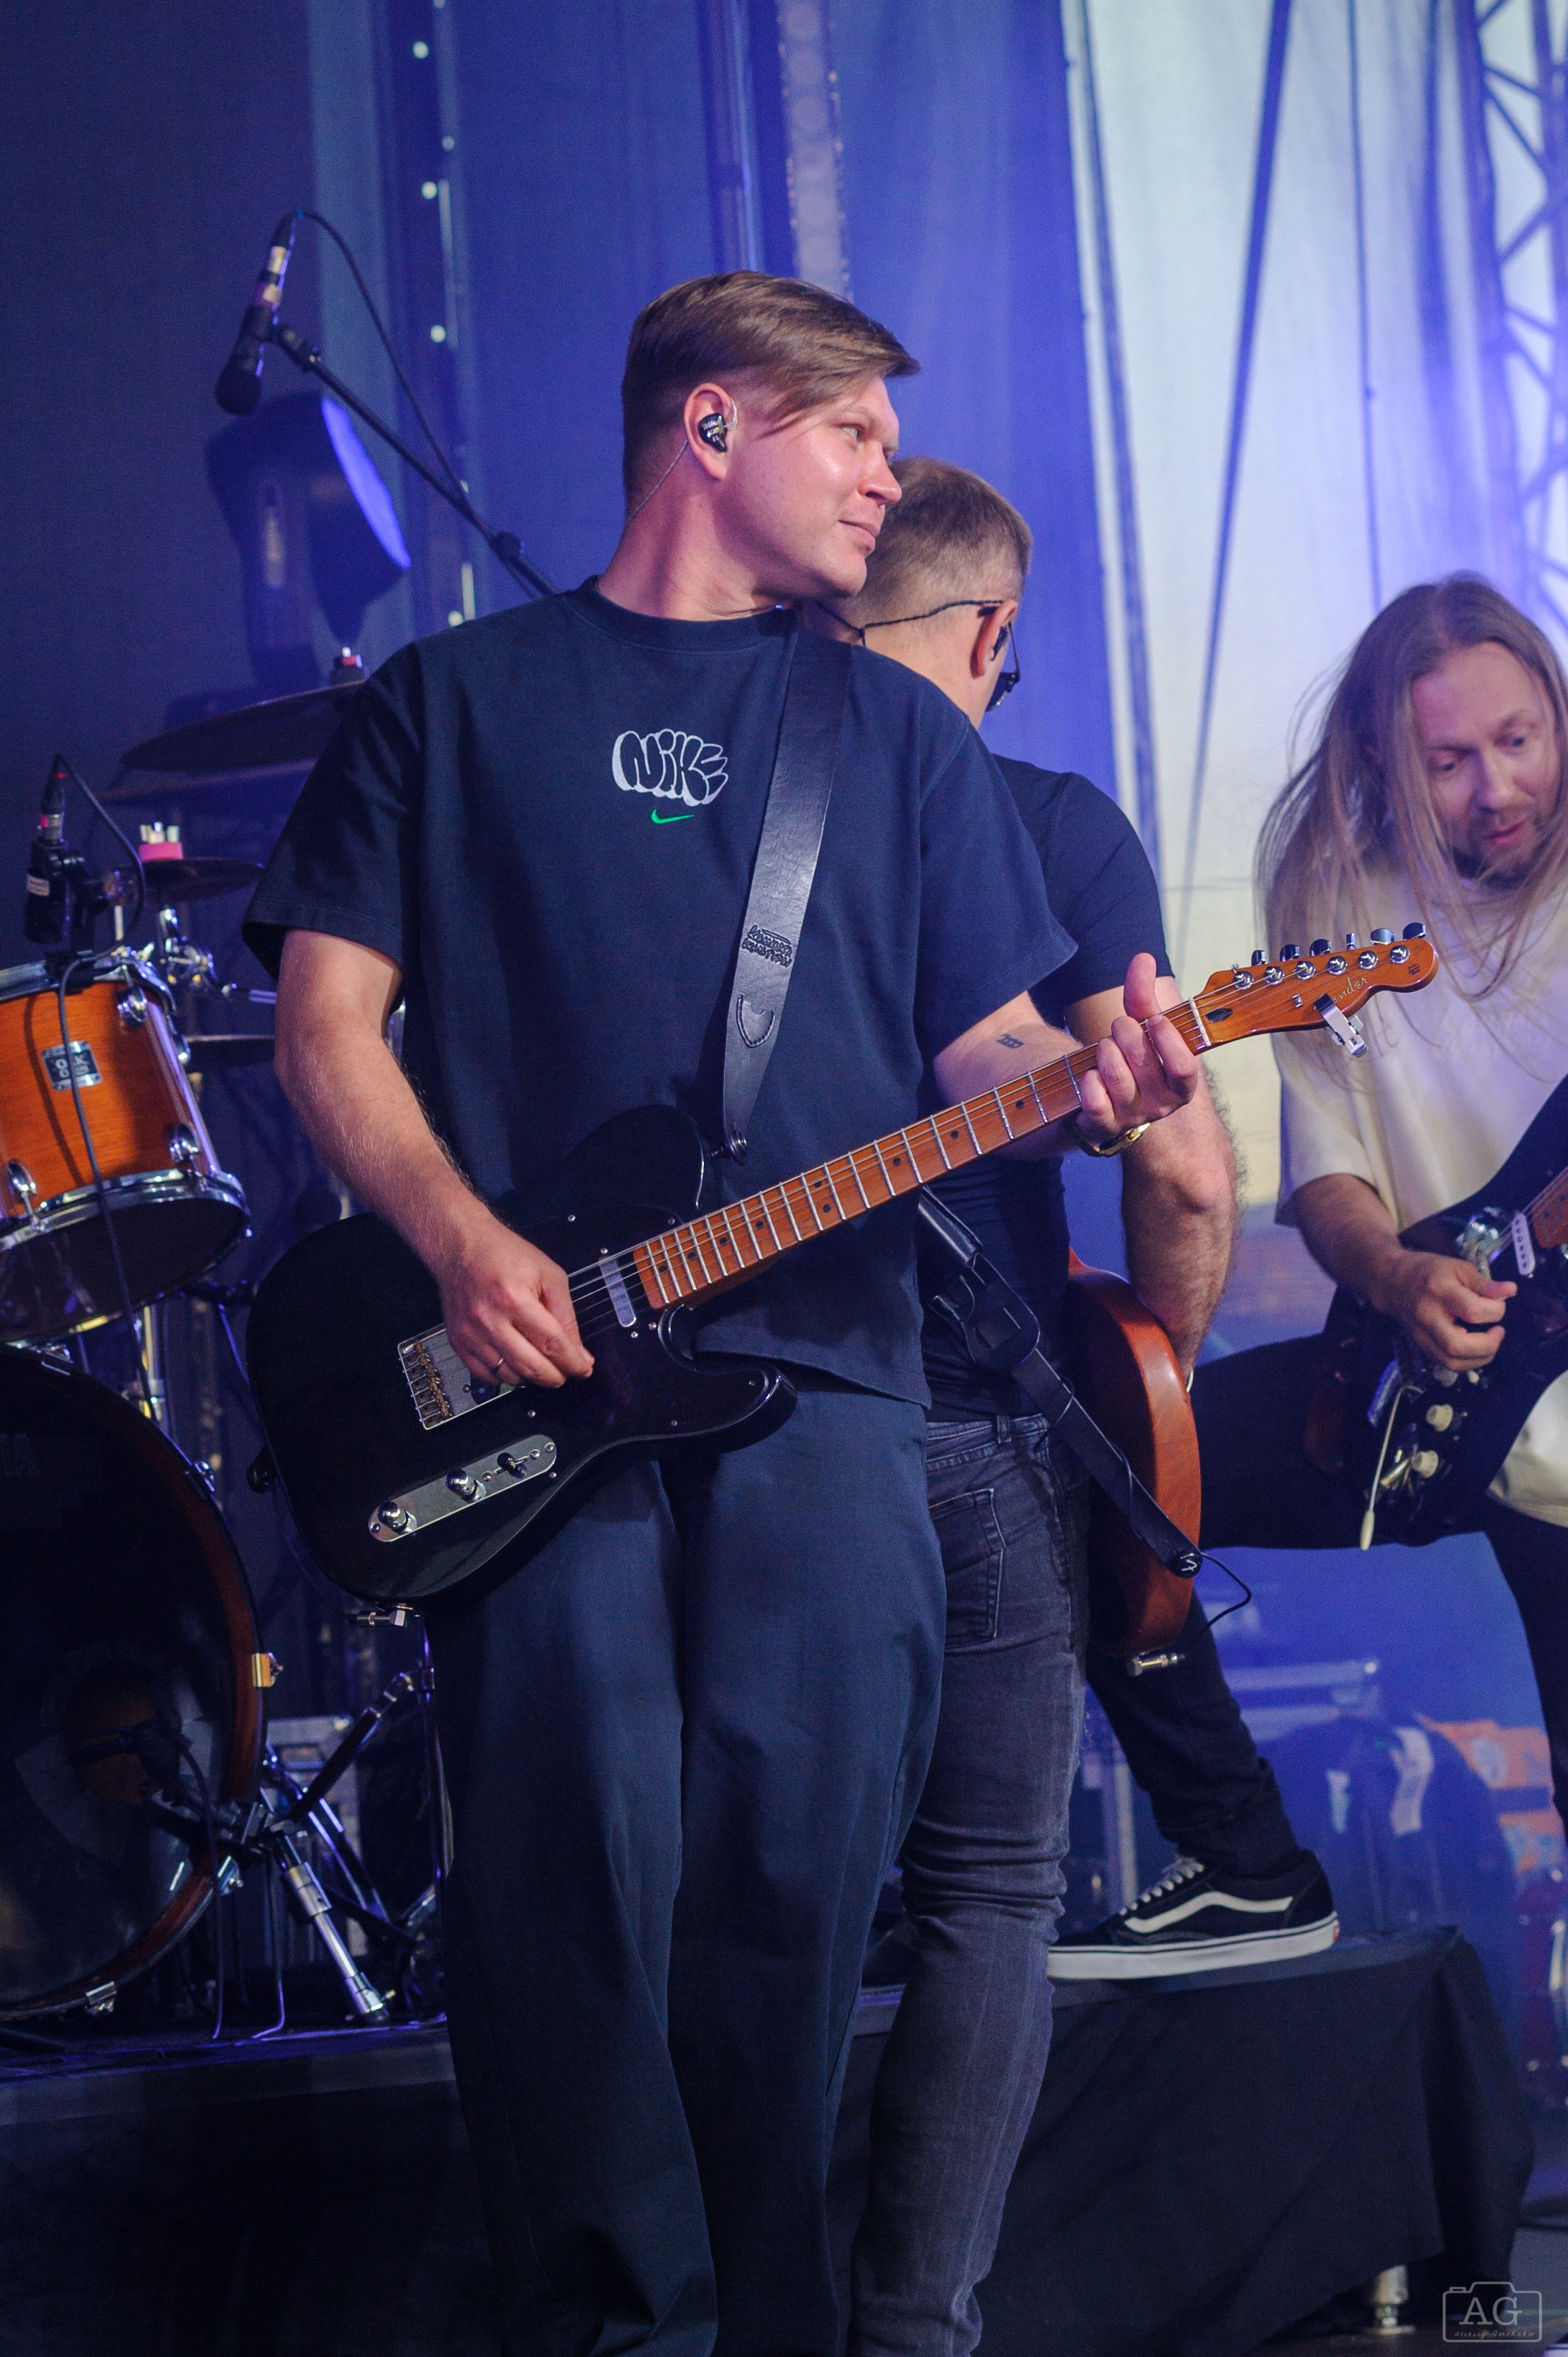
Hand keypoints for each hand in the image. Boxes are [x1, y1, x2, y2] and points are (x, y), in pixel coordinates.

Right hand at [431, 1206, 594, 1388]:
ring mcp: (470, 1334)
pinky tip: (517, 1363)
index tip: (584, 1369)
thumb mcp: (549, 1274)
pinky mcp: (458, 1342)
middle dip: (556, 1377)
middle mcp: (489, 1320)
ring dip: (532, 1377)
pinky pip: (486, 1375)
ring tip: (543, 1364)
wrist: (461, 1246)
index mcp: (515, 1298)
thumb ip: (566, 1315)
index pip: (552, 1344)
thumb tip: (579, 1353)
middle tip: (567, 1371)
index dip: (573, 1363)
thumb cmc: (506, 1254)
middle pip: (531, 1367)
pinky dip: (507, 1376)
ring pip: (510, 1376)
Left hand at [1074, 953, 1199, 1145]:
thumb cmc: (1129, 1056)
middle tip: (1119, 1026)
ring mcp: (1131, 1119)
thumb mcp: (1140, 1027)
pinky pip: (1096, 1104)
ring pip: (1118, 1079)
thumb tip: (1143, 957)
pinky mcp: (1103, 1127)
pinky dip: (1089, 1082)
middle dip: (1127, 1035)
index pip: (1185, 1070)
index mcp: (1180, 1084)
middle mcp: (1161, 1106)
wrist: (1100, 1092)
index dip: (1169, 1042)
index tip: (1154, 1020)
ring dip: (1106, 1052)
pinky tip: (1089, 1073)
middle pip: (1145, 1066)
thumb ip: (1143, 996)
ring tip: (1103, 1045)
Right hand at [1375, 1247, 1513, 1370]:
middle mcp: (1428, 1317)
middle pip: (1458, 1346)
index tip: (1498, 1303)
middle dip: (1488, 1345)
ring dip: (1480, 1358)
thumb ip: (1484, 1283)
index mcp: (1439, 1292)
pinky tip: (1475, 1347)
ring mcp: (1422, 1335)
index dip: (1495, 1311)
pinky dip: (1468, 1361)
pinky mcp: (1423, 1346)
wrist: (1393, 1282)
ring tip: (1490, 1341)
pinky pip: (1448, 1364)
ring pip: (1452, 1362)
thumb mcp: (1458, 1268)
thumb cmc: (1428, 1271)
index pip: (1472, 1311)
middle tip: (1498, 1331)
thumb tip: (1511, 1291)